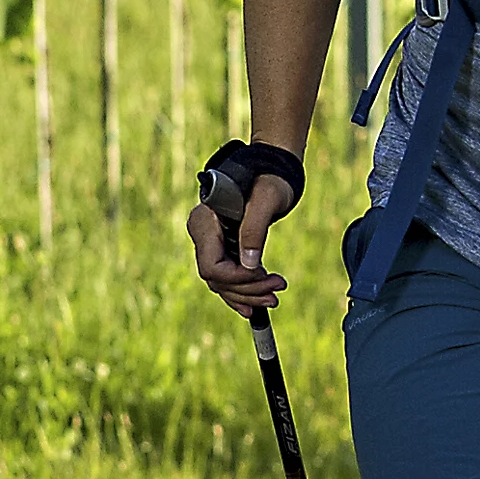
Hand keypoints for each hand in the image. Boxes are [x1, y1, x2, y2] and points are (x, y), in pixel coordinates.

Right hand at [187, 186, 291, 317]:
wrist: (272, 171)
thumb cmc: (269, 179)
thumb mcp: (266, 199)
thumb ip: (254, 230)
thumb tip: (249, 267)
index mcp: (204, 222)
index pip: (211, 266)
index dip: (236, 278)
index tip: (263, 275)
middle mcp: (202, 235)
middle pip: (217, 278)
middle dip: (247, 289)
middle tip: (277, 290)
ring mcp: (211, 243)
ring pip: (222, 283)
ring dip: (248, 295)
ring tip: (274, 299)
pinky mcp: (223, 249)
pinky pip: (227, 278)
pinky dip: (242, 293)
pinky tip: (255, 307)